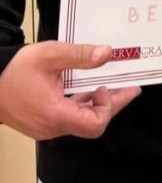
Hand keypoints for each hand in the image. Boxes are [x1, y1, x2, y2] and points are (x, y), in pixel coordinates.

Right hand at [0, 42, 140, 140]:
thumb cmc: (12, 71)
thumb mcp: (48, 56)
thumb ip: (79, 55)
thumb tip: (107, 53)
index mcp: (55, 115)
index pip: (95, 124)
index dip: (109, 107)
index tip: (107, 87)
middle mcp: (52, 127)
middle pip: (91, 124)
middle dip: (111, 105)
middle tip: (129, 88)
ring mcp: (45, 128)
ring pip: (80, 123)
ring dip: (96, 105)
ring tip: (110, 86)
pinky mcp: (40, 125)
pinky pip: (68, 120)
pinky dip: (81, 107)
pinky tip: (85, 92)